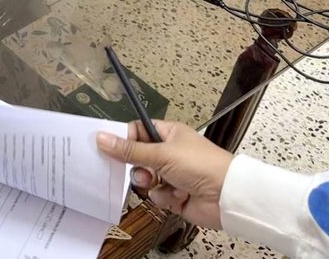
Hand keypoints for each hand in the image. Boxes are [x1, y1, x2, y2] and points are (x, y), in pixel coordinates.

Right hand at [96, 120, 234, 229]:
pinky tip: (177, 195)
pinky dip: (164, 196)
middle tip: (138, 168)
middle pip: (138, 157)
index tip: (109, 146)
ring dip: (150, 182)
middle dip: (136, 166)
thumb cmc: (201, 165)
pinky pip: (157, 195)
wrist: (227, 197)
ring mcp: (172, 175)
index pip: (138, 131)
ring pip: (145, 178)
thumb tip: (101, 138)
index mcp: (169, 134)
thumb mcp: (161, 154)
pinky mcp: (175, 195)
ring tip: (158, 183)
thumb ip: (129, 150)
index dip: (124, 138)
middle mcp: (169, 153)